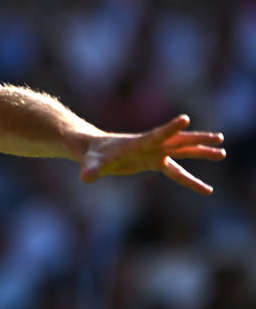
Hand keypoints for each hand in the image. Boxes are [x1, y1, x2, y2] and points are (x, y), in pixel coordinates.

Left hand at [79, 115, 225, 193]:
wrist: (93, 151)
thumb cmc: (91, 156)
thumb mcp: (91, 164)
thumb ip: (91, 169)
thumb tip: (86, 178)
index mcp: (136, 144)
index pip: (155, 135)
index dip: (170, 129)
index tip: (185, 119)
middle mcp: (149, 146)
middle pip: (177, 141)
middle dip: (196, 140)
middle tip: (219, 138)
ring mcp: (153, 153)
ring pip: (181, 152)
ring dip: (200, 152)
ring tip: (222, 153)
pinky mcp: (153, 162)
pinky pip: (176, 171)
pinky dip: (189, 178)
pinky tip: (205, 188)